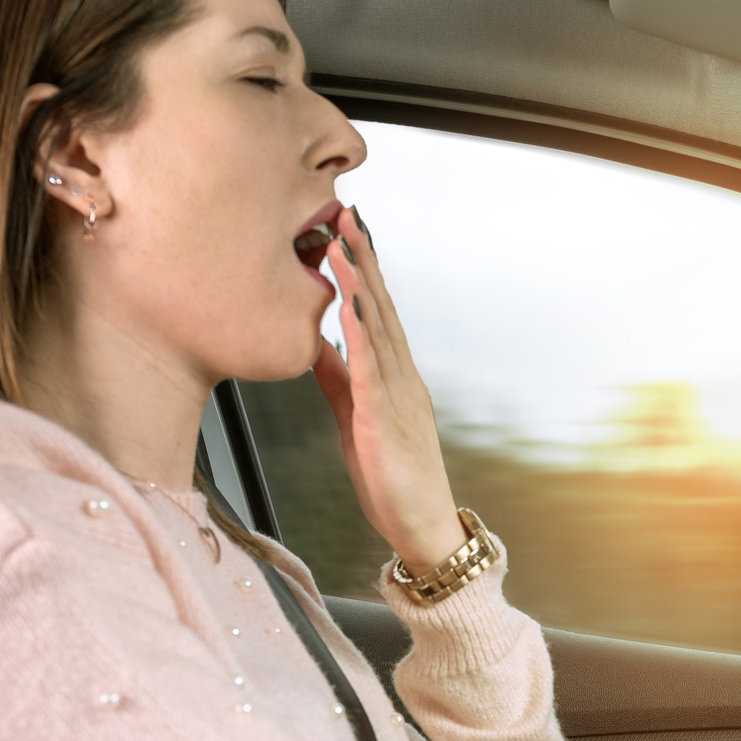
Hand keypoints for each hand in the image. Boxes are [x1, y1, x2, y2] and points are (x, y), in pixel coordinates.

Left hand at [311, 207, 466, 572]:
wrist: (423, 528)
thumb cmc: (393, 480)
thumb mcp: (354, 420)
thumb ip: (339, 380)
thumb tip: (317, 344)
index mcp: (393, 376)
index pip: (377, 312)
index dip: (362, 269)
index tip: (346, 229)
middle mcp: (401, 376)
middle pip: (381, 306)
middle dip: (363, 259)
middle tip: (346, 212)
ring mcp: (398, 395)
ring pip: (378, 328)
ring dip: (360, 283)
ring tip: (342, 243)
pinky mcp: (386, 420)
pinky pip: (371, 369)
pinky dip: (359, 333)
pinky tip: (347, 305)